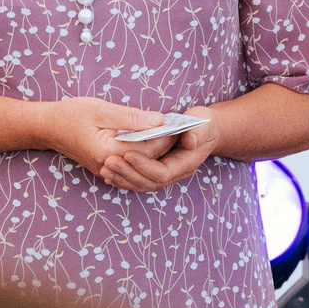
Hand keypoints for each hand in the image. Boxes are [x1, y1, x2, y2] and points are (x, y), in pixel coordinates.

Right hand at [41, 98, 185, 183]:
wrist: (47, 127)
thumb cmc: (71, 114)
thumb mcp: (101, 109)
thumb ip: (131, 117)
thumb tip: (159, 121)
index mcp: (110, 152)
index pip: (150, 148)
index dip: (168, 135)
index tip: (182, 123)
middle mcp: (110, 166)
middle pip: (149, 158)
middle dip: (166, 143)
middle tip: (181, 127)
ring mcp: (108, 169)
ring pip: (142, 163)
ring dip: (157, 149)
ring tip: (171, 133)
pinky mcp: (107, 167)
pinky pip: (133, 163)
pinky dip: (145, 152)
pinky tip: (153, 139)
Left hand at [98, 108, 218, 193]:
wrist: (204, 129)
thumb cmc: (202, 123)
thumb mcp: (203, 123)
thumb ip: (197, 132)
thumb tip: (189, 141)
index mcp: (185, 164)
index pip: (162, 173)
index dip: (144, 165)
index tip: (127, 154)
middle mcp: (174, 174)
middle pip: (148, 182)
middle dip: (128, 174)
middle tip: (108, 162)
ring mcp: (163, 174)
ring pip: (140, 184)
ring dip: (122, 178)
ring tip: (105, 169)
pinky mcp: (154, 171)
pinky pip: (137, 179)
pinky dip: (122, 178)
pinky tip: (108, 174)